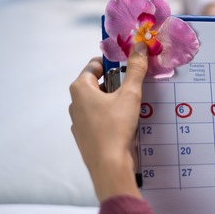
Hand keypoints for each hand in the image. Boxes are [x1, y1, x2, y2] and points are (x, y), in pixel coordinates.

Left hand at [69, 42, 148, 201]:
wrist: (109, 166)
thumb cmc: (116, 127)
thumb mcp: (130, 94)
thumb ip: (135, 69)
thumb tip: (139, 46)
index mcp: (80, 88)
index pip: (95, 64)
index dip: (114, 61)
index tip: (130, 64)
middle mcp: (75, 103)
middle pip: (98, 84)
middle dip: (117, 83)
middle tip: (136, 86)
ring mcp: (78, 122)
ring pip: (99, 103)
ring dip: (116, 101)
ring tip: (135, 105)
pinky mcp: (86, 137)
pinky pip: (100, 120)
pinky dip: (112, 117)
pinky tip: (127, 124)